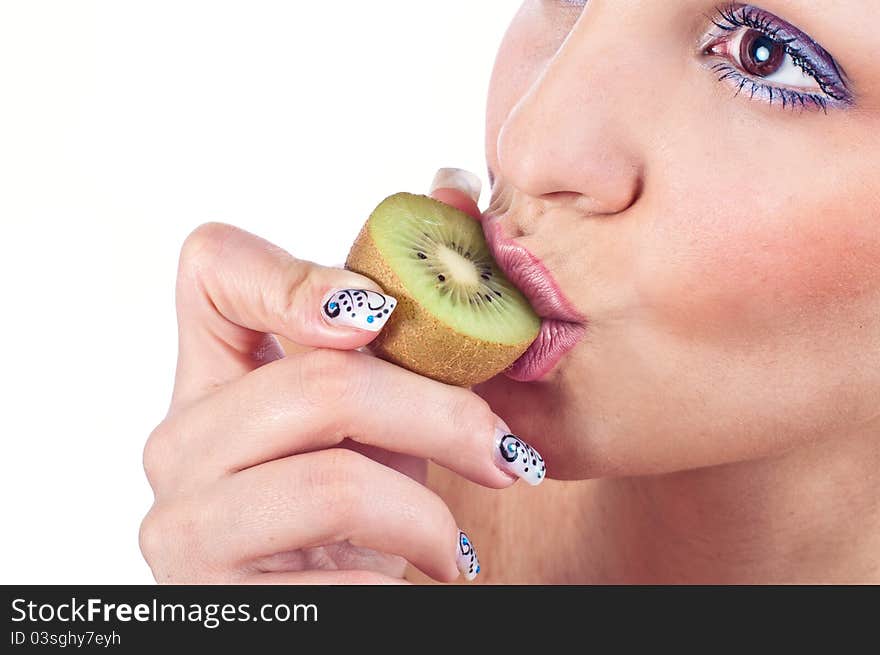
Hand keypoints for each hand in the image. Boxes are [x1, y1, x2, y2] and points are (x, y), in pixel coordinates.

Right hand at [139, 178, 542, 583]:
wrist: (327, 608)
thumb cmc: (358, 503)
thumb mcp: (378, 411)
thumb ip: (400, 327)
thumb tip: (456, 188)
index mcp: (212, 378)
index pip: (209, 267)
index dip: (294, 274)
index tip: (379, 316)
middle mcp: (179, 443)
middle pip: (319, 383)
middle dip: (441, 416)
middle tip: (507, 455)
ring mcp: (185, 525)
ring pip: (333, 483)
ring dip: (428, 516)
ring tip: (457, 545)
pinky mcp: (220, 600)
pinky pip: (343, 576)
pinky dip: (408, 571)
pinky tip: (426, 576)